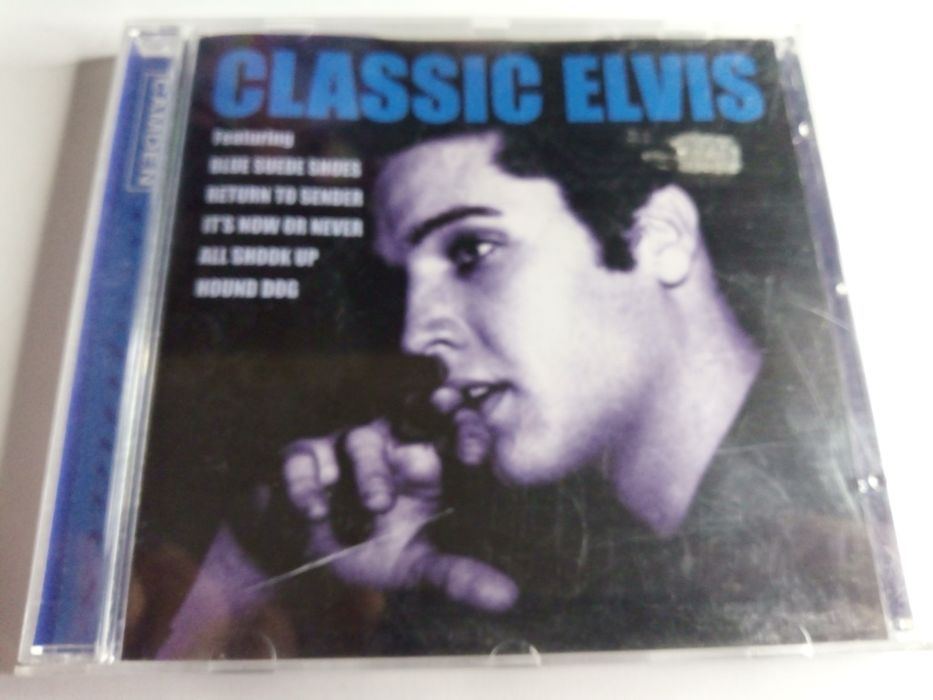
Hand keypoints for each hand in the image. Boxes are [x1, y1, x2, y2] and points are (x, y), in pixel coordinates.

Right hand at [282, 419, 517, 611]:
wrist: (306, 553)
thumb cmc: (371, 546)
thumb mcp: (415, 565)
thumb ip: (458, 575)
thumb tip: (508, 598)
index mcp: (425, 460)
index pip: (453, 432)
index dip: (466, 434)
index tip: (474, 454)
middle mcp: (390, 443)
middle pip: (409, 420)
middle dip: (420, 428)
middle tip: (434, 459)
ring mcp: (344, 445)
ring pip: (360, 442)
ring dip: (369, 471)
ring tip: (378, 505)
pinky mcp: (301, 457)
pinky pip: (302, 460)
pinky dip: (307, 485)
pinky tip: (315, 512)